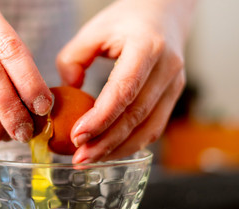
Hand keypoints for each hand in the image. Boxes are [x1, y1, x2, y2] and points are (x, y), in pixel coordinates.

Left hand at [56, 0, 195, 162]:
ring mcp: (175, 84)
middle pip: (136, 115)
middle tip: (79, 159)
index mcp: (148, 47)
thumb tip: (69, 90)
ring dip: (117, 148)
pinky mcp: (173, 96)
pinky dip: (131, 142)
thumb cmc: (126, 20)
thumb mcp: (94, 30)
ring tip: (90, 159)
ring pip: (148, 128)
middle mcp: (167, 68)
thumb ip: (73, 58)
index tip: (77, 137)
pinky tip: (110, 149)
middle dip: (106, 142)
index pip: (124, 90)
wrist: (163, 13)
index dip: (100, 118)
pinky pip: (153, 127)